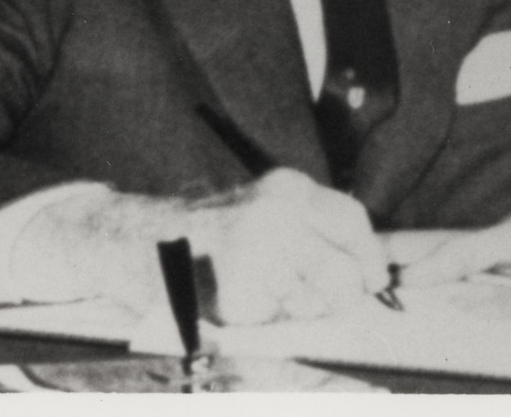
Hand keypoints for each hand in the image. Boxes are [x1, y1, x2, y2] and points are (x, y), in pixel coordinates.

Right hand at [22, 169, 389, 323]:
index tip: (373, 278)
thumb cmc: (207, 232)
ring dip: (296, 308)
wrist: (135, 241)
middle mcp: (280, 216)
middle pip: (348, 275)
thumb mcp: (265, 210)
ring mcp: (261, 257)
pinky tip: (236, 298)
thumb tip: (375, 269)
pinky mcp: (242, 295)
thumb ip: (313, 231)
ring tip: (258, 287)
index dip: (369, 257)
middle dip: (341, 294)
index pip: (353, 223)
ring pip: (315, 305)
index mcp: (287, 189)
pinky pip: (278, 322)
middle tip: (318, 295)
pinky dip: (264, 319)